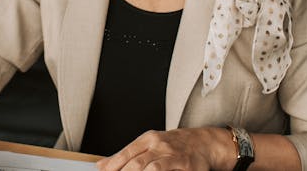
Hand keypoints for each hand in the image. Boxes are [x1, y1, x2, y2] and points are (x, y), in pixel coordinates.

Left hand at [98, 127, 232, 170]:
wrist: (205, 143)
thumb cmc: (176, 146)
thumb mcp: (151, 145)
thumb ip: (128, 155)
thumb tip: (102, 165)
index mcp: (148, 139)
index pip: (125, 153)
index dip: (112, 166)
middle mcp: (159, 144)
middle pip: (135, 163)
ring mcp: (172, 154)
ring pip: (149, 168)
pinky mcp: (184, 164)